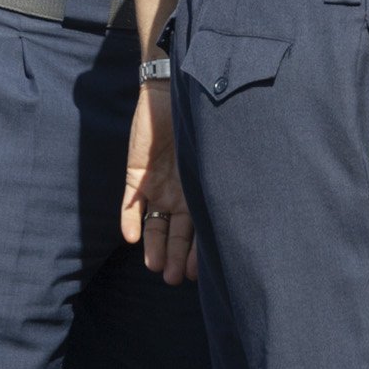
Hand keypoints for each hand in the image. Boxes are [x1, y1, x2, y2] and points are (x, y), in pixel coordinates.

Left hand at [120, 80, 197, 284]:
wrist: (172, 89)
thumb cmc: (200, 120)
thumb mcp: (211, 153)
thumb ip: (217, 179)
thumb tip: (239, 211)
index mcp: (200, 191)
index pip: (199, 230)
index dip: (196, 253)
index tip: (195, 274)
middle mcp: (180, 194)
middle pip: (176, 233)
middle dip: (175, 256)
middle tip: (172, 279)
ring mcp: (157, 186)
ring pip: (155, 225)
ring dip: (154, 246)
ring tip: (154, 268)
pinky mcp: (135, 176)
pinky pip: (130, 204)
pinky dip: (130, 220)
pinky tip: (131, 238)